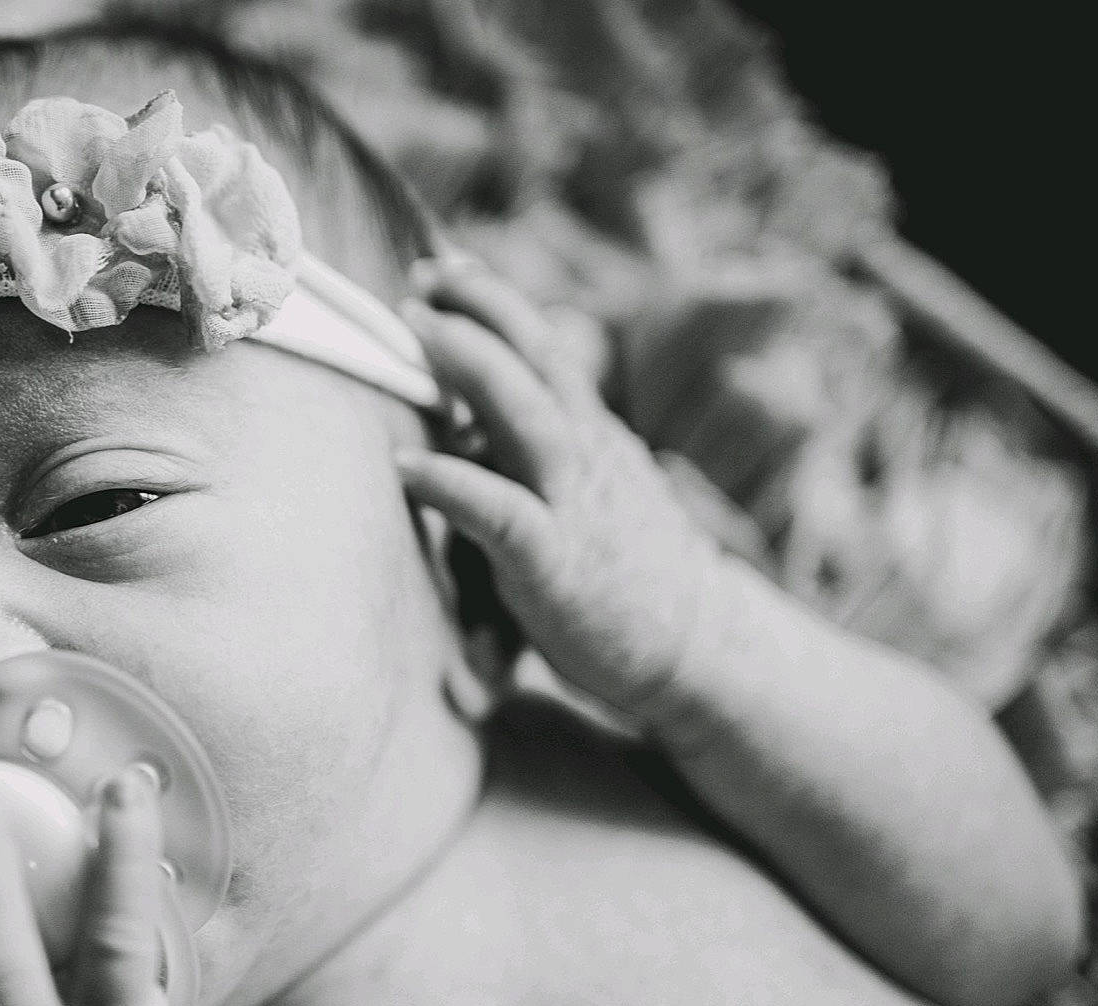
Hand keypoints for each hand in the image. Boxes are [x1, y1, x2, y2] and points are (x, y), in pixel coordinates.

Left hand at [399, 256, 737, 726]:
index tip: (446, 268)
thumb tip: (463, 425)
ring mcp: (574, 504)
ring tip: (416, 331)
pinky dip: (451, 483)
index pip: (545, 346)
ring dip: (469, 365)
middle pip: (536, 358)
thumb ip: (536, 455)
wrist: (693, 646)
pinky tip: (404, 467)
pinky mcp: (555, 561)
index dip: (495, 301)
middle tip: (420, 283)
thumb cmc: (622, 573)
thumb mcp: (587, 491)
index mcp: (591, 434)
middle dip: (477, 311)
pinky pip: (499, 512)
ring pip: (525, 413)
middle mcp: (586, 453)